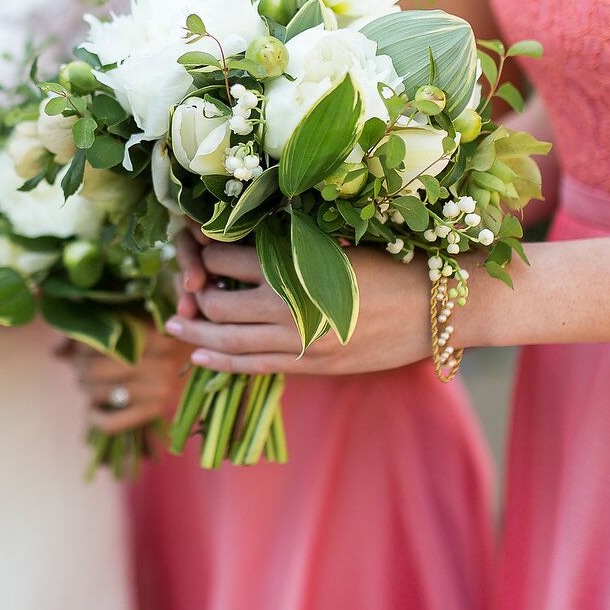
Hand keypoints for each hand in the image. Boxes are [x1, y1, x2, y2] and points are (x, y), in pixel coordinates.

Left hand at [65, 332, 185, 434]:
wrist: (199, 354)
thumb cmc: (157, 333)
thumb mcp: (132, 323)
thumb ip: (93, 332)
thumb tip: (56, 352)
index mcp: (152, 332)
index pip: (97, 343)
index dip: (79, 347)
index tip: (79, 348)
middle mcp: (159, 361)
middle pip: (94, 370)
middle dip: (79, 370)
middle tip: (80, 368)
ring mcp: (160, 388)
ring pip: (99, 393)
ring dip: (85, 390)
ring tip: (88, 383)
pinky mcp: (156, 411)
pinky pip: (112, 422)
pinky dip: (94, 418)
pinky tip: (90, 410)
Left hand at [165, 242, 431, 375]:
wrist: (435, 307)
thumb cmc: (390, 264)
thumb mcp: (333, 243)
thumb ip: (287, 247)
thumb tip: (241, 244)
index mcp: (292, 265)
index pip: (222, 259)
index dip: (201, 252)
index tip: (193, 245)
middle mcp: (287, 306)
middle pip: (217, 304)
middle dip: (194, 295)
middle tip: (184, 287)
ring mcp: (297, 341)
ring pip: (227, 341)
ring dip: (195, 334)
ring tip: (175, 326)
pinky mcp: (309, 365)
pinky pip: (252, 366)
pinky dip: (220, 362)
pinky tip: (201, 356)